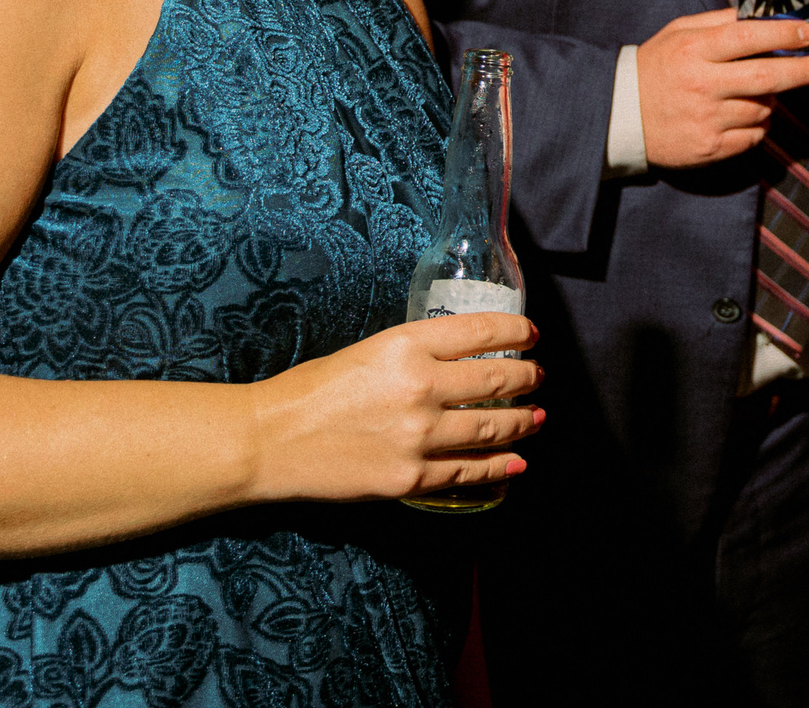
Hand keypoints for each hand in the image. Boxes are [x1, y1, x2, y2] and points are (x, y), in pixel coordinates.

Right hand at [247, 312, 543, 504]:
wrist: (270, 441)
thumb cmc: (312, 390)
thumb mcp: (369, 350)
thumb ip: (417, 353)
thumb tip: (463, 360)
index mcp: (408, 345)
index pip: (483, 332)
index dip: (518, 333)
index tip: (532, 336)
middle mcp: (421, 386)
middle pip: (498, 380)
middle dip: (528, 378)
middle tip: (538, 377)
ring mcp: (419, 435)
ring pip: (493, 427)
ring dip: (524, 421)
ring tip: (537, 417)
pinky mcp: (410, 476)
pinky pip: (469, 471)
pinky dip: (500, 466)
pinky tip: (516, 462)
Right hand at [638, 9, 808, 169]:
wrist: (620, 117)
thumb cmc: (655, 67)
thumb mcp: (680, 33)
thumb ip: (719, 22)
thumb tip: (762, 14)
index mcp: (694, 51)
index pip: (747, 38)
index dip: (782, 33)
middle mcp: (702, 85)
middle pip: (767, 77)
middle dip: (806, 70)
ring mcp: (707, 120)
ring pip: (763, 108)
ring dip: (771, 99)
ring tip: (753, 91)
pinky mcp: (711, 148)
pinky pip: (754, 135)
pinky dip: (757, 124)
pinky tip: (740, 114)